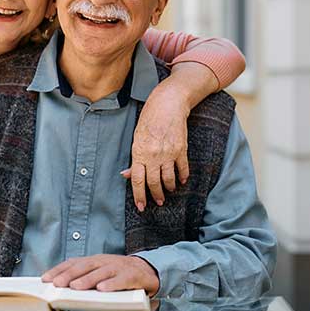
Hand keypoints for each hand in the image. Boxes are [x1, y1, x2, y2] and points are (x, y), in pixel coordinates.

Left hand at [41, 254, 159, 295]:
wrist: (147, 271)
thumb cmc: (118, 275)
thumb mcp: (100, 274)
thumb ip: (84, 278)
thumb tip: (61, 288)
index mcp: (95, 261)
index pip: (73, 263)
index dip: (59, 270)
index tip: (46, 279)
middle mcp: (105, 262)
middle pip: (85, 265)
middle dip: (70, 274)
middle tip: (58, 284)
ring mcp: (119, 267)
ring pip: (102, 271)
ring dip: (88, 279)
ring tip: (76, 287)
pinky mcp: (133, 276)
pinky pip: (122, 280)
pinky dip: (112, 284)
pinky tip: (103, 289)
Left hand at [123, 84, 189, 210]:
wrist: (168, 104)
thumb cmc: (149, 119)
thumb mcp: (137, 137)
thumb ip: (135, 158)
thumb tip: (127, 175)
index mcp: (139, 152)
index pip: (138, 180)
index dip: (139, 196)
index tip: (141, 206)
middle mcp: (153, 155)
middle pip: (153, 182)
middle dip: (156, 195)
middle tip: (158, 202)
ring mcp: (168, 153)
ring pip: (169, 178)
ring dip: (169, 188)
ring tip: (168, 190)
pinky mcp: (181, 149)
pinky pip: (183, 169)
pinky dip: (182, 177)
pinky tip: (181, 180)